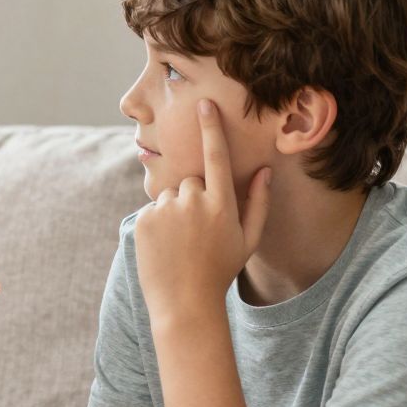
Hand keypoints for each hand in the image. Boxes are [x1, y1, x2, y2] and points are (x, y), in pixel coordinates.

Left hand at [133, 99, 270, 321]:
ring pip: (171, 195)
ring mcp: (165, 211)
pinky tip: (165, 246)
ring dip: (175, 211)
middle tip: (198, 233)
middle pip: (192, 181)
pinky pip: (152, 209)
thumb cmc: (221, 271)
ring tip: (181, 242)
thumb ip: (259, 203)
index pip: (216, 156)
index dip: (211, 128)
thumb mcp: (248, 240)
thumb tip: (263, 170)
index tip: (204, 103)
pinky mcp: (143, 220)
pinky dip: (157, 223)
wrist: (184, 303)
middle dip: (195, 199)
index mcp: (221, 205)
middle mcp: (192, 202)